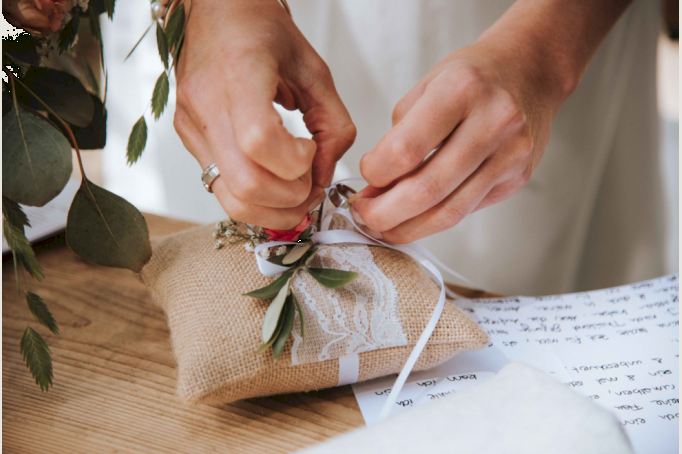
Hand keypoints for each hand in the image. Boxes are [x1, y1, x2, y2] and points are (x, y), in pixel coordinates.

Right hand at [174, 0, 355, 228]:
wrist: (211, 11)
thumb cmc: (262, 31)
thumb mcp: (314, 69)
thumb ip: (333, 125)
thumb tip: (323, 176)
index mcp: (240, 73)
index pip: (260, 141)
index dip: (296, 162)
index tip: (310, 149)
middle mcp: (207, 104)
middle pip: (247, 185)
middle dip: (291, 199)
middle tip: (310, 184)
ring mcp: (191, 126)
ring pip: (230, 199)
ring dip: (273, 210)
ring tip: (295, 190)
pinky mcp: (188, 140)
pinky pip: (220, 189)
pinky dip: (254, 200)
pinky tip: (273, 182)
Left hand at [351, 0, 629, 242]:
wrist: (530, 71)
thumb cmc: (472, 77)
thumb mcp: (426, 87)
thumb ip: (399, 134)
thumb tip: (376, 186)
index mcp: (462, 90)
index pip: (406, 149)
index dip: (376, 172)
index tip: (366, 174)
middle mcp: (493, 122)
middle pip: (428, 189)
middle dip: (385, 213)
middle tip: (365, 214)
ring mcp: (510, 154)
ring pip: (449, 212)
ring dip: (408, 227)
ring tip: (384, 225)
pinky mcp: (517, 179)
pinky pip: (467, 210)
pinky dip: (434, 220)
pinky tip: (415, 217)